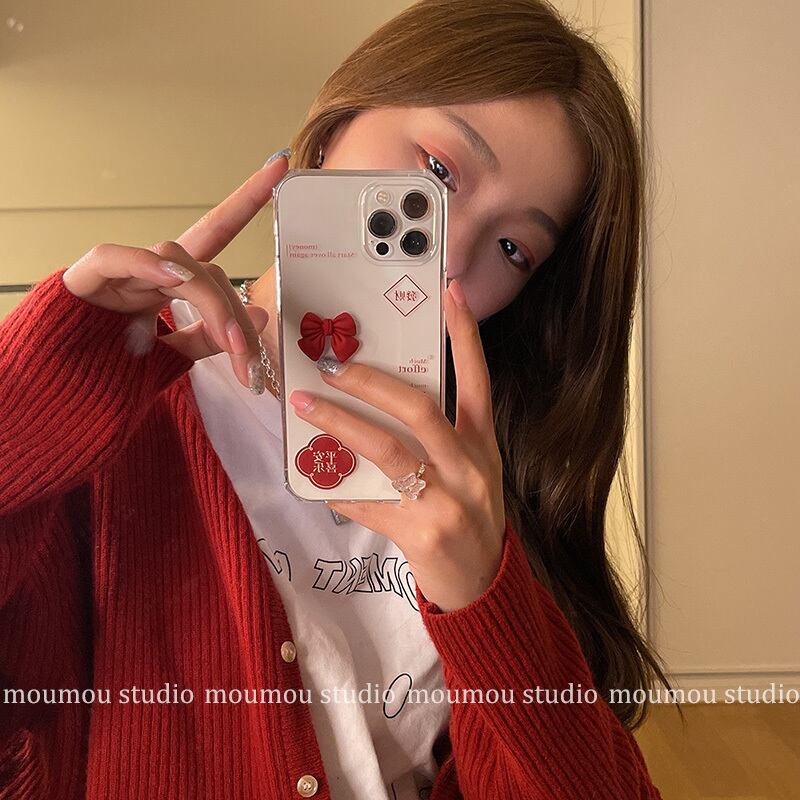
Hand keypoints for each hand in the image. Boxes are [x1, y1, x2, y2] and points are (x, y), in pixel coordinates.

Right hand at [61, 154, 290, 390]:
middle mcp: (147, 273)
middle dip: (235, 314)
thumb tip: (258, 315)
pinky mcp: (82, 281)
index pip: (211, 241)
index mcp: (166, 286)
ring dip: (210, 303)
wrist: (55, 401)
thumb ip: (210, 337)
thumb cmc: (109, 377)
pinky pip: (115, 259)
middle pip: (206, 271)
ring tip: (231, 344)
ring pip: (175, 264)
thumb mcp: (172, 359)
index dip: (244, 203)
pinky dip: (147, 266)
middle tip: (251, 358)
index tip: (280, 166)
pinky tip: (176, 280)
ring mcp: (118, 274)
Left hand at [288, 278, 506, 612]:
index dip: (465, 335)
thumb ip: (438, 438)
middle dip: (371, 382)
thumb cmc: (468, 514)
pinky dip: (340, 490)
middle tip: (332, 364)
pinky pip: (370, 504)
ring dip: (341, 424)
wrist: (482, 581)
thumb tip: (377, 404)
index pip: (477, 379)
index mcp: (483, 443)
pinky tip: (316, 481)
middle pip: (419, 409)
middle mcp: (469, 465)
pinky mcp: (423, 533)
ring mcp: (448, 500)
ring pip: (388, 450)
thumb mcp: (468, 469)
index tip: (449, 291)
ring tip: (305, 407)